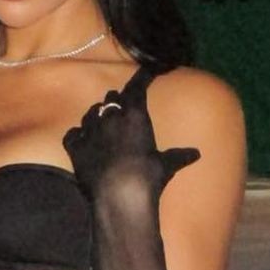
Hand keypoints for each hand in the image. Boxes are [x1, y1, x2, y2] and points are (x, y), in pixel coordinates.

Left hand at [62, 65, 198, 199]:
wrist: (118, 198)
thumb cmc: (147, 178)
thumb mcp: (165, 165)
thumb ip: (178, 156)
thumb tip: (196, 154)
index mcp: (135, 115)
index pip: (137, 87)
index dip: (142, 77)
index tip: (147, 71)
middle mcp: (110, 117)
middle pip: (112, 97)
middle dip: (119, 100)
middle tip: (124, 107)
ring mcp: (89, 131)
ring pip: (90, 113)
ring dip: (98, 115)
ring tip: (103, 123)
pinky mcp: (74, 148)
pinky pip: (73, 134)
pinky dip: (78, 135)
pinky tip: (81, 139)